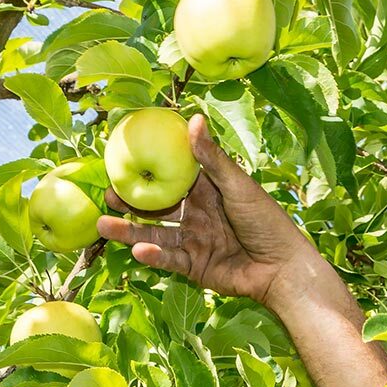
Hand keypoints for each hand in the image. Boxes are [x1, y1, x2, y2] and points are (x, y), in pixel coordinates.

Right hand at [95, 114, 323, 305]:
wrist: (282, 268)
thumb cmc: (266, 221)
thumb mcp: (238, 185)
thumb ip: (212, 158)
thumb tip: (193, 119)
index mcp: (208, 191)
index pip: (172, 177)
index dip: (149, 169)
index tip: (123, 160)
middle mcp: (197, 214)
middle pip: (158, 207)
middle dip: (132, 202)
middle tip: (107, 194)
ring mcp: (194, 241)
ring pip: (156, 234)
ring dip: (130, 231)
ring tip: (104, 224)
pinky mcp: (194, 266)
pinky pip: (169, 259)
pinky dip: (154, 255)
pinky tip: (138, 250)